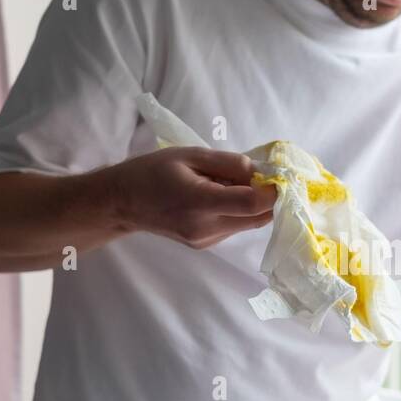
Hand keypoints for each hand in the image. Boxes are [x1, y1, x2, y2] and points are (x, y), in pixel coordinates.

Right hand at [109, 147, 276, 249]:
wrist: (123, 202)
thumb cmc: (153, 171)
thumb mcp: (191, 155)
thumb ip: (229, 163)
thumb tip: (261, 172)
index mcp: (200, 202)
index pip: (253, 204)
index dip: (273, 190)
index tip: (278, 175)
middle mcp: (206, 228)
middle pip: (258, 217)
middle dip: (265, 196)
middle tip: (254, 174)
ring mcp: (206, 240)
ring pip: (249, 223)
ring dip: (250, 203)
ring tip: (224, 183)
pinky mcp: (205, 245)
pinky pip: (235, 226)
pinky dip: (236, 210)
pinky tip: (216, 197)